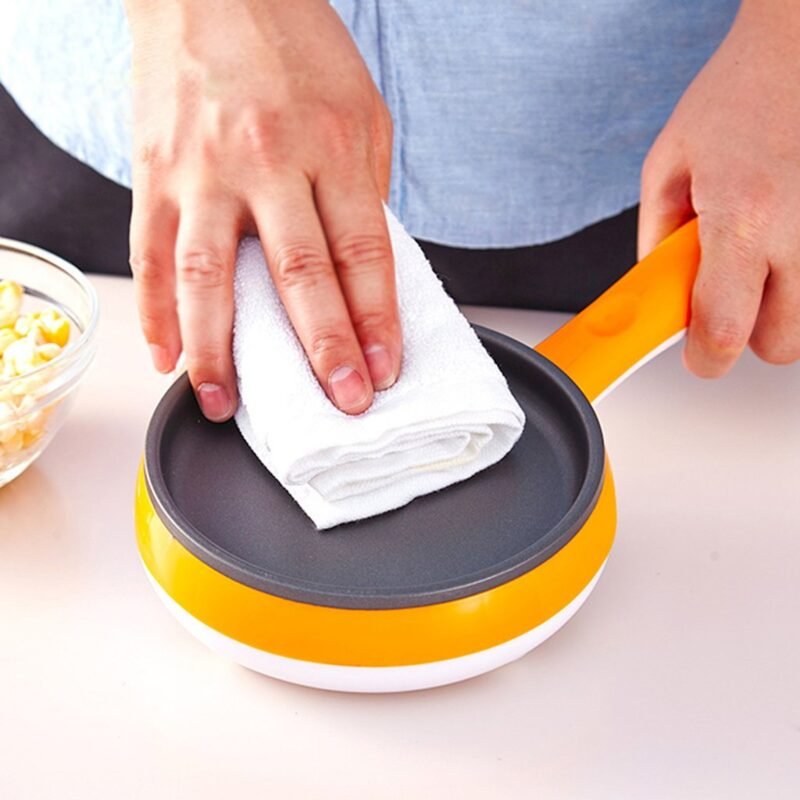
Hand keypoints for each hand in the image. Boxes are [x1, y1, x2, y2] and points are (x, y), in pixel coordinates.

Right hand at [125, 0, 398, 419]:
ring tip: (228, 405)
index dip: (375, 322)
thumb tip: (363, 269)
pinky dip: (156, 312)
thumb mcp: (362, 111)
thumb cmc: (297, 48)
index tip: (383, 371)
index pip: (362, 256)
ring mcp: (203, 169)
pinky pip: (150, 252)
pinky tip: (167, 357)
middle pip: (299, 276)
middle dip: (323, 351)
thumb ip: (363, 190)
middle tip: (340, 404)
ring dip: (220, 353)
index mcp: (331, 147)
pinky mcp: (155, 170)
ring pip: (210, 278)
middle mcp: (267, 161)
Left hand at [638, 0, 799, 376]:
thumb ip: (656, 236)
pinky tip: (790, 230)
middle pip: (781, 344)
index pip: (724, 331)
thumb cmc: (741, 89)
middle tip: (733, 295)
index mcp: (742, 220)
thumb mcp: (669, 162)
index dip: (705, 359)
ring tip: (765, 253)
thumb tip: (655, 287)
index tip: (698, 356)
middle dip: (750, 332)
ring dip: (784, 306)